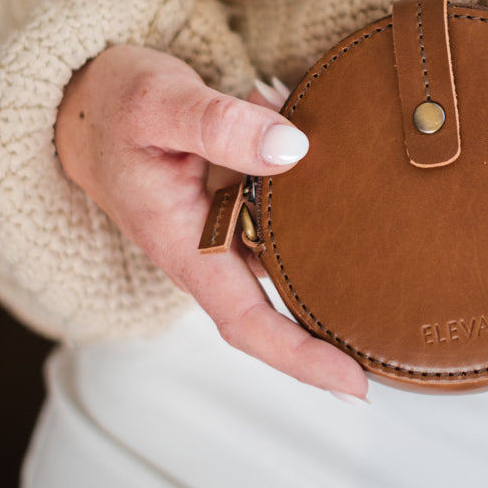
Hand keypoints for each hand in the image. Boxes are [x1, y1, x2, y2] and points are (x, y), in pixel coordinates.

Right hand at [54, 44, 368, 400]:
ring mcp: (227, 226)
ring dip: (338, 251)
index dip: (300, 356)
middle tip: (401, 329)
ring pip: (292, 252)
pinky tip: (349, 167)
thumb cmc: (115, 109)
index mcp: (184, 246)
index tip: (353, 384)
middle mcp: (211, 248)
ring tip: (395, 242)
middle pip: (282, 300)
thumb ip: (219, 124)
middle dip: (337, 322)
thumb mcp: (158, 104)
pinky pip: (287, 208)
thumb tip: (291, 149)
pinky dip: (319, 197)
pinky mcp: (240, 199)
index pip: (246, 321)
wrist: (86, 103)